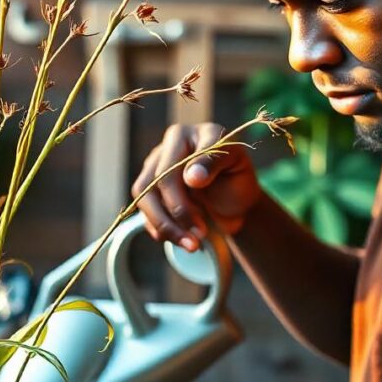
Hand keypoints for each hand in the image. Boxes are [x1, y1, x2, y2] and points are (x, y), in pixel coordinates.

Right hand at [131, 123, 263, 251]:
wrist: (234, 202)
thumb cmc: (237, 177)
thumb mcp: (237, 165)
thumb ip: (215, 162)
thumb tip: (191, 176)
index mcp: (184, 135)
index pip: (171, 164)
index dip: (181, 194)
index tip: (203, 216)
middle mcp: (163, 150)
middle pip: (153, 183)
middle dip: (177, 214)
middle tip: (200, 236)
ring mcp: (152, 172)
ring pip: (143, 199)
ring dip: (166, 227)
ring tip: (192, 245)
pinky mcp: (149, 195)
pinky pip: (144, 215)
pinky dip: (162, 232)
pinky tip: (183, 240)